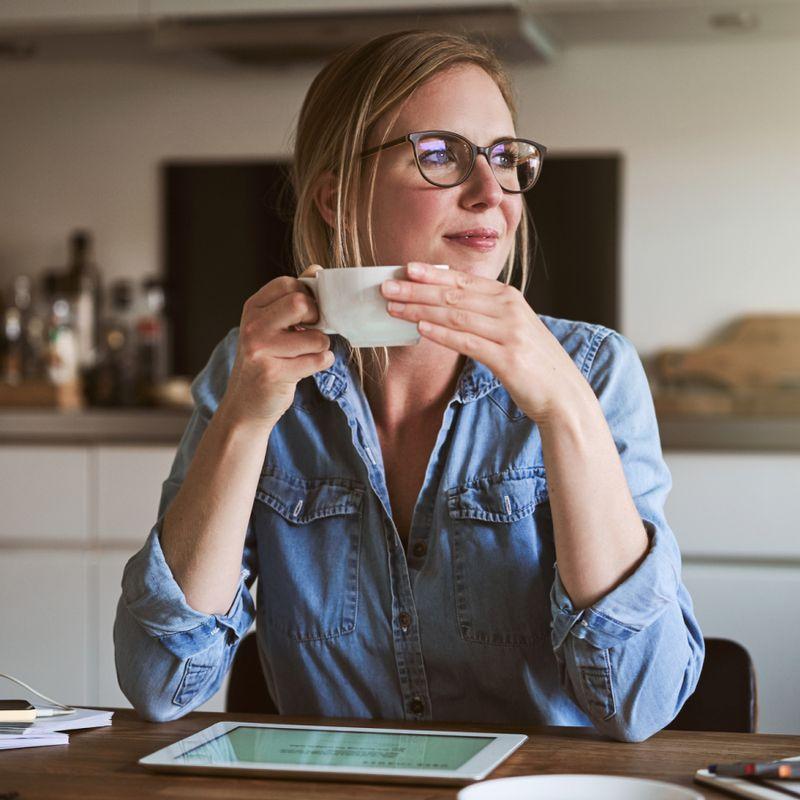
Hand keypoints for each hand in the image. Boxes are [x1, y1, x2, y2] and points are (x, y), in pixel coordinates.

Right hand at [221, 265, 332, 430]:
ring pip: (316, 337)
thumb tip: (316, 270)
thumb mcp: (270, 325)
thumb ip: (292, 298)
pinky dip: (322, 363)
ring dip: (321, 346)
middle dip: (317, 318)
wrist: (245, 405)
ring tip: (307, 353)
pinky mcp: (274, 373)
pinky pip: (318, 360)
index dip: (307, 296)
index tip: (306, 313)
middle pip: (301, 303)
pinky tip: (307, 367)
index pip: (289, 284)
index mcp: (253, 308)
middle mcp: (253, 326)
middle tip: (310, 331)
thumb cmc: (264, 361)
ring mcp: (261, 350)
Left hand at [381, 262, 592, 422]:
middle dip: (417, 290)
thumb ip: (484, 314)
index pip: (463, 281)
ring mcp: (510, 332)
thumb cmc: (532, 362)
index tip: (406, 269)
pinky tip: (420, 328)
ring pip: (456, 316)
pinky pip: (467, 342)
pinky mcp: (507, 358)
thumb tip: (445, 306)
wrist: (563, 393)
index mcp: (509, 298)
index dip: (432, 274)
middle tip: (387, 287)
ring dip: (420, 309)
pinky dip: (442, 334)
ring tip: (393, 307)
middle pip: (454, 295)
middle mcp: (509, 310)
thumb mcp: (511, 328)